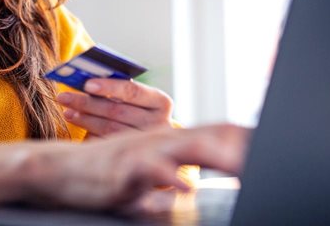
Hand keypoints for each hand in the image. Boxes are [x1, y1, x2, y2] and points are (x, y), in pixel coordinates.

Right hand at [25, 124, 251, 210]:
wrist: (58, 171)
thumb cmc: (99, 177)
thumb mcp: (140, 181)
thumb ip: (163, 186)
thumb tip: (183, 193)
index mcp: (167, 142)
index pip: (213, 135)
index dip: (241, 139)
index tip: (272, 146)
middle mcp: (158, 140)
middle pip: (208, 135)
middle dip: (240, 143)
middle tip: (270, 150)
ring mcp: (141, 150)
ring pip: (185, 146)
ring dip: (215, 154)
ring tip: (243, 163)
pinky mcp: (123, 167)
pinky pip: (150, 169)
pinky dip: (169, 178)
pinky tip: (186, 188)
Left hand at [56, 78, 172, 136]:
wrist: (155, 142)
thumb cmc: (138, 109)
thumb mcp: (136, 97)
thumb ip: (118, 87)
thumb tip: (85, 77)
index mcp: (161, 102)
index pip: (133, 91)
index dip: (108, 86)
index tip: (86, 84)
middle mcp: (159, 124)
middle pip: (117, 111)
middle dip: (87, 102)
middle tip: (64, 96)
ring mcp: (147, 144)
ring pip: (109, 128)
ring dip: (85, 118)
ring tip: (67, 110)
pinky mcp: (133, 157)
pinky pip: (106, 144)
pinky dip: (88, 132)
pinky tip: (76, 123)